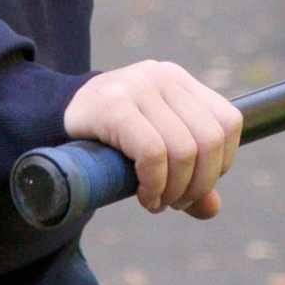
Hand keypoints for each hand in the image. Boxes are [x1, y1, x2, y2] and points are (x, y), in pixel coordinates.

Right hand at [63, 58, 242, 216]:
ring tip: (156, 202)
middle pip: (209, 140)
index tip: (196, 186)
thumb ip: (187, 175)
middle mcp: (163, 76)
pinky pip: (152, 152)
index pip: (229, 122)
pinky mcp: (113, 105)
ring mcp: (138, 85)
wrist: (55, 119)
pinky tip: (143, 195)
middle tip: (176, 203)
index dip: (222, 164)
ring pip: (183, 150)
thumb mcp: (155, 150)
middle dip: (198, 184)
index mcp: (180, 81)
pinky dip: (154, 184)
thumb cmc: (110, 137)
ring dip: (174, 190)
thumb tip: (212, 208)